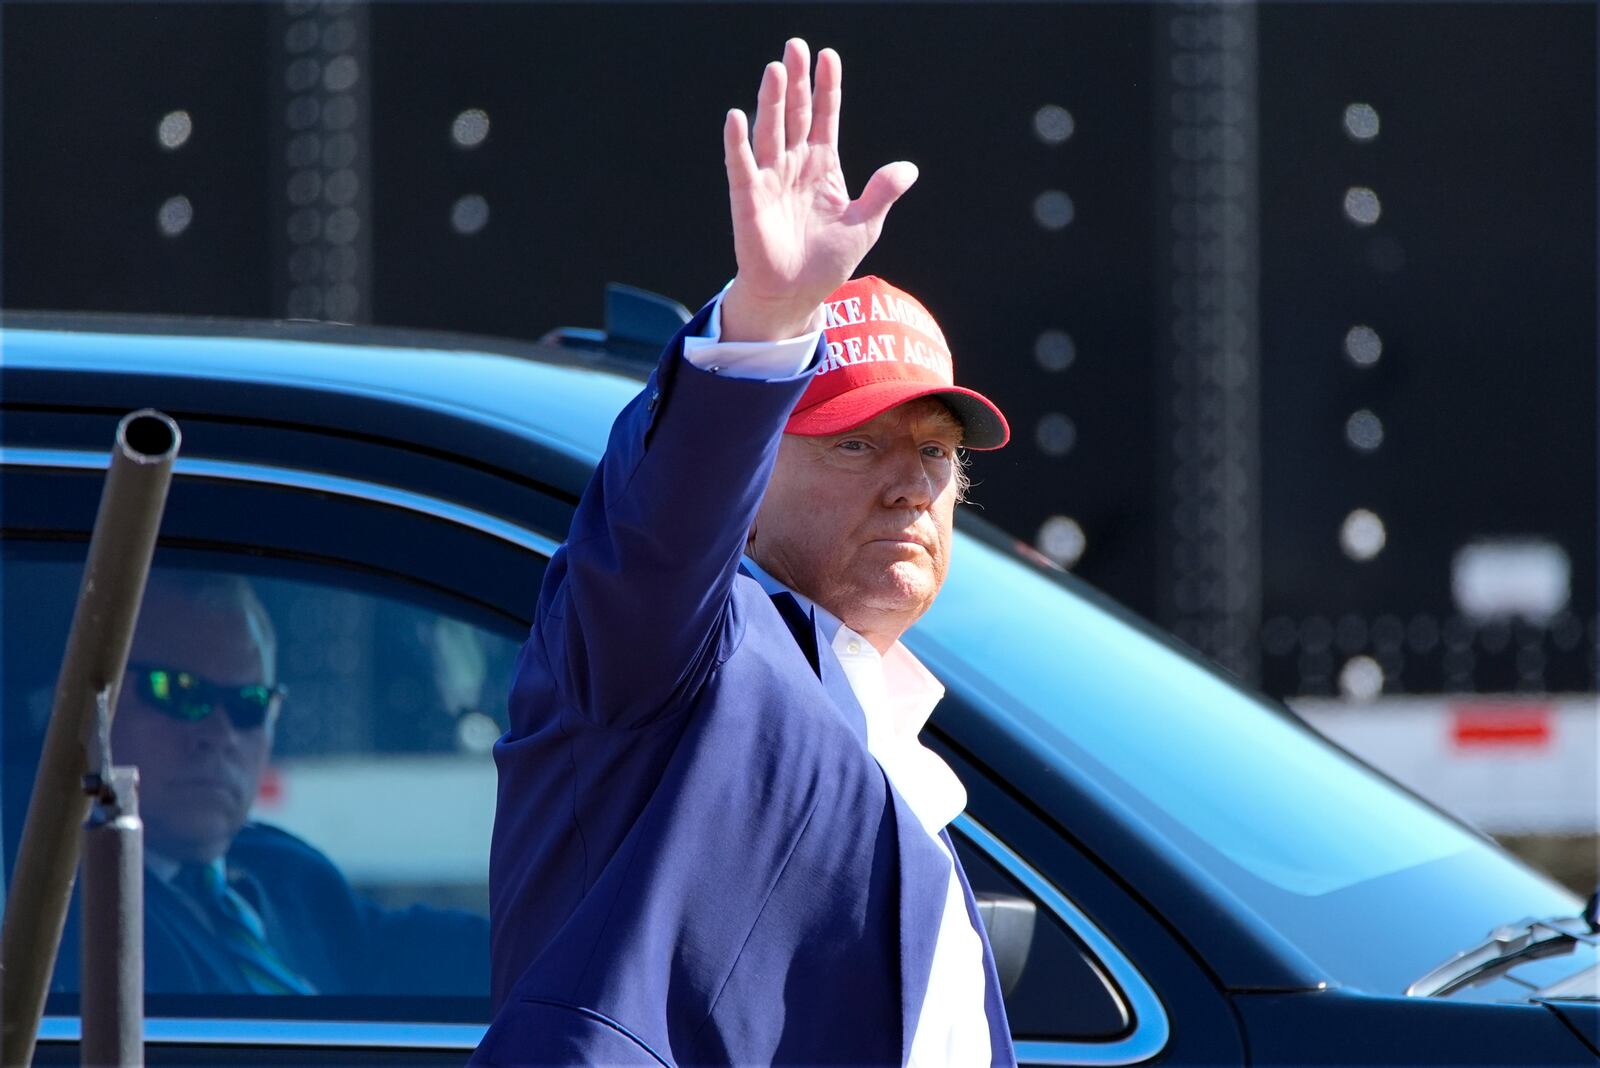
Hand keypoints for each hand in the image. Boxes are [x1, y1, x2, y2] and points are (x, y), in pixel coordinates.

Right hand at [720, 39, 917, 341]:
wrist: (797, 295)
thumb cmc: (828, 260)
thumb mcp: (865, 224)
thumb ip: (882, 193)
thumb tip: (909, 168)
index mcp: (822, 165)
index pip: (824, 116)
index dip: (826, 87)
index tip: (827, 55)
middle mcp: (794, 165)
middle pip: (795, 114)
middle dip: (796, 82)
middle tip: (794, 46)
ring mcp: (770, 179)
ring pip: (770, 132)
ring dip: (771, 102)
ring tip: (774, 70)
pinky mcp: (748, 199)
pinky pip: (741, 166)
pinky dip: (737, 143)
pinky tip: (736, 117)